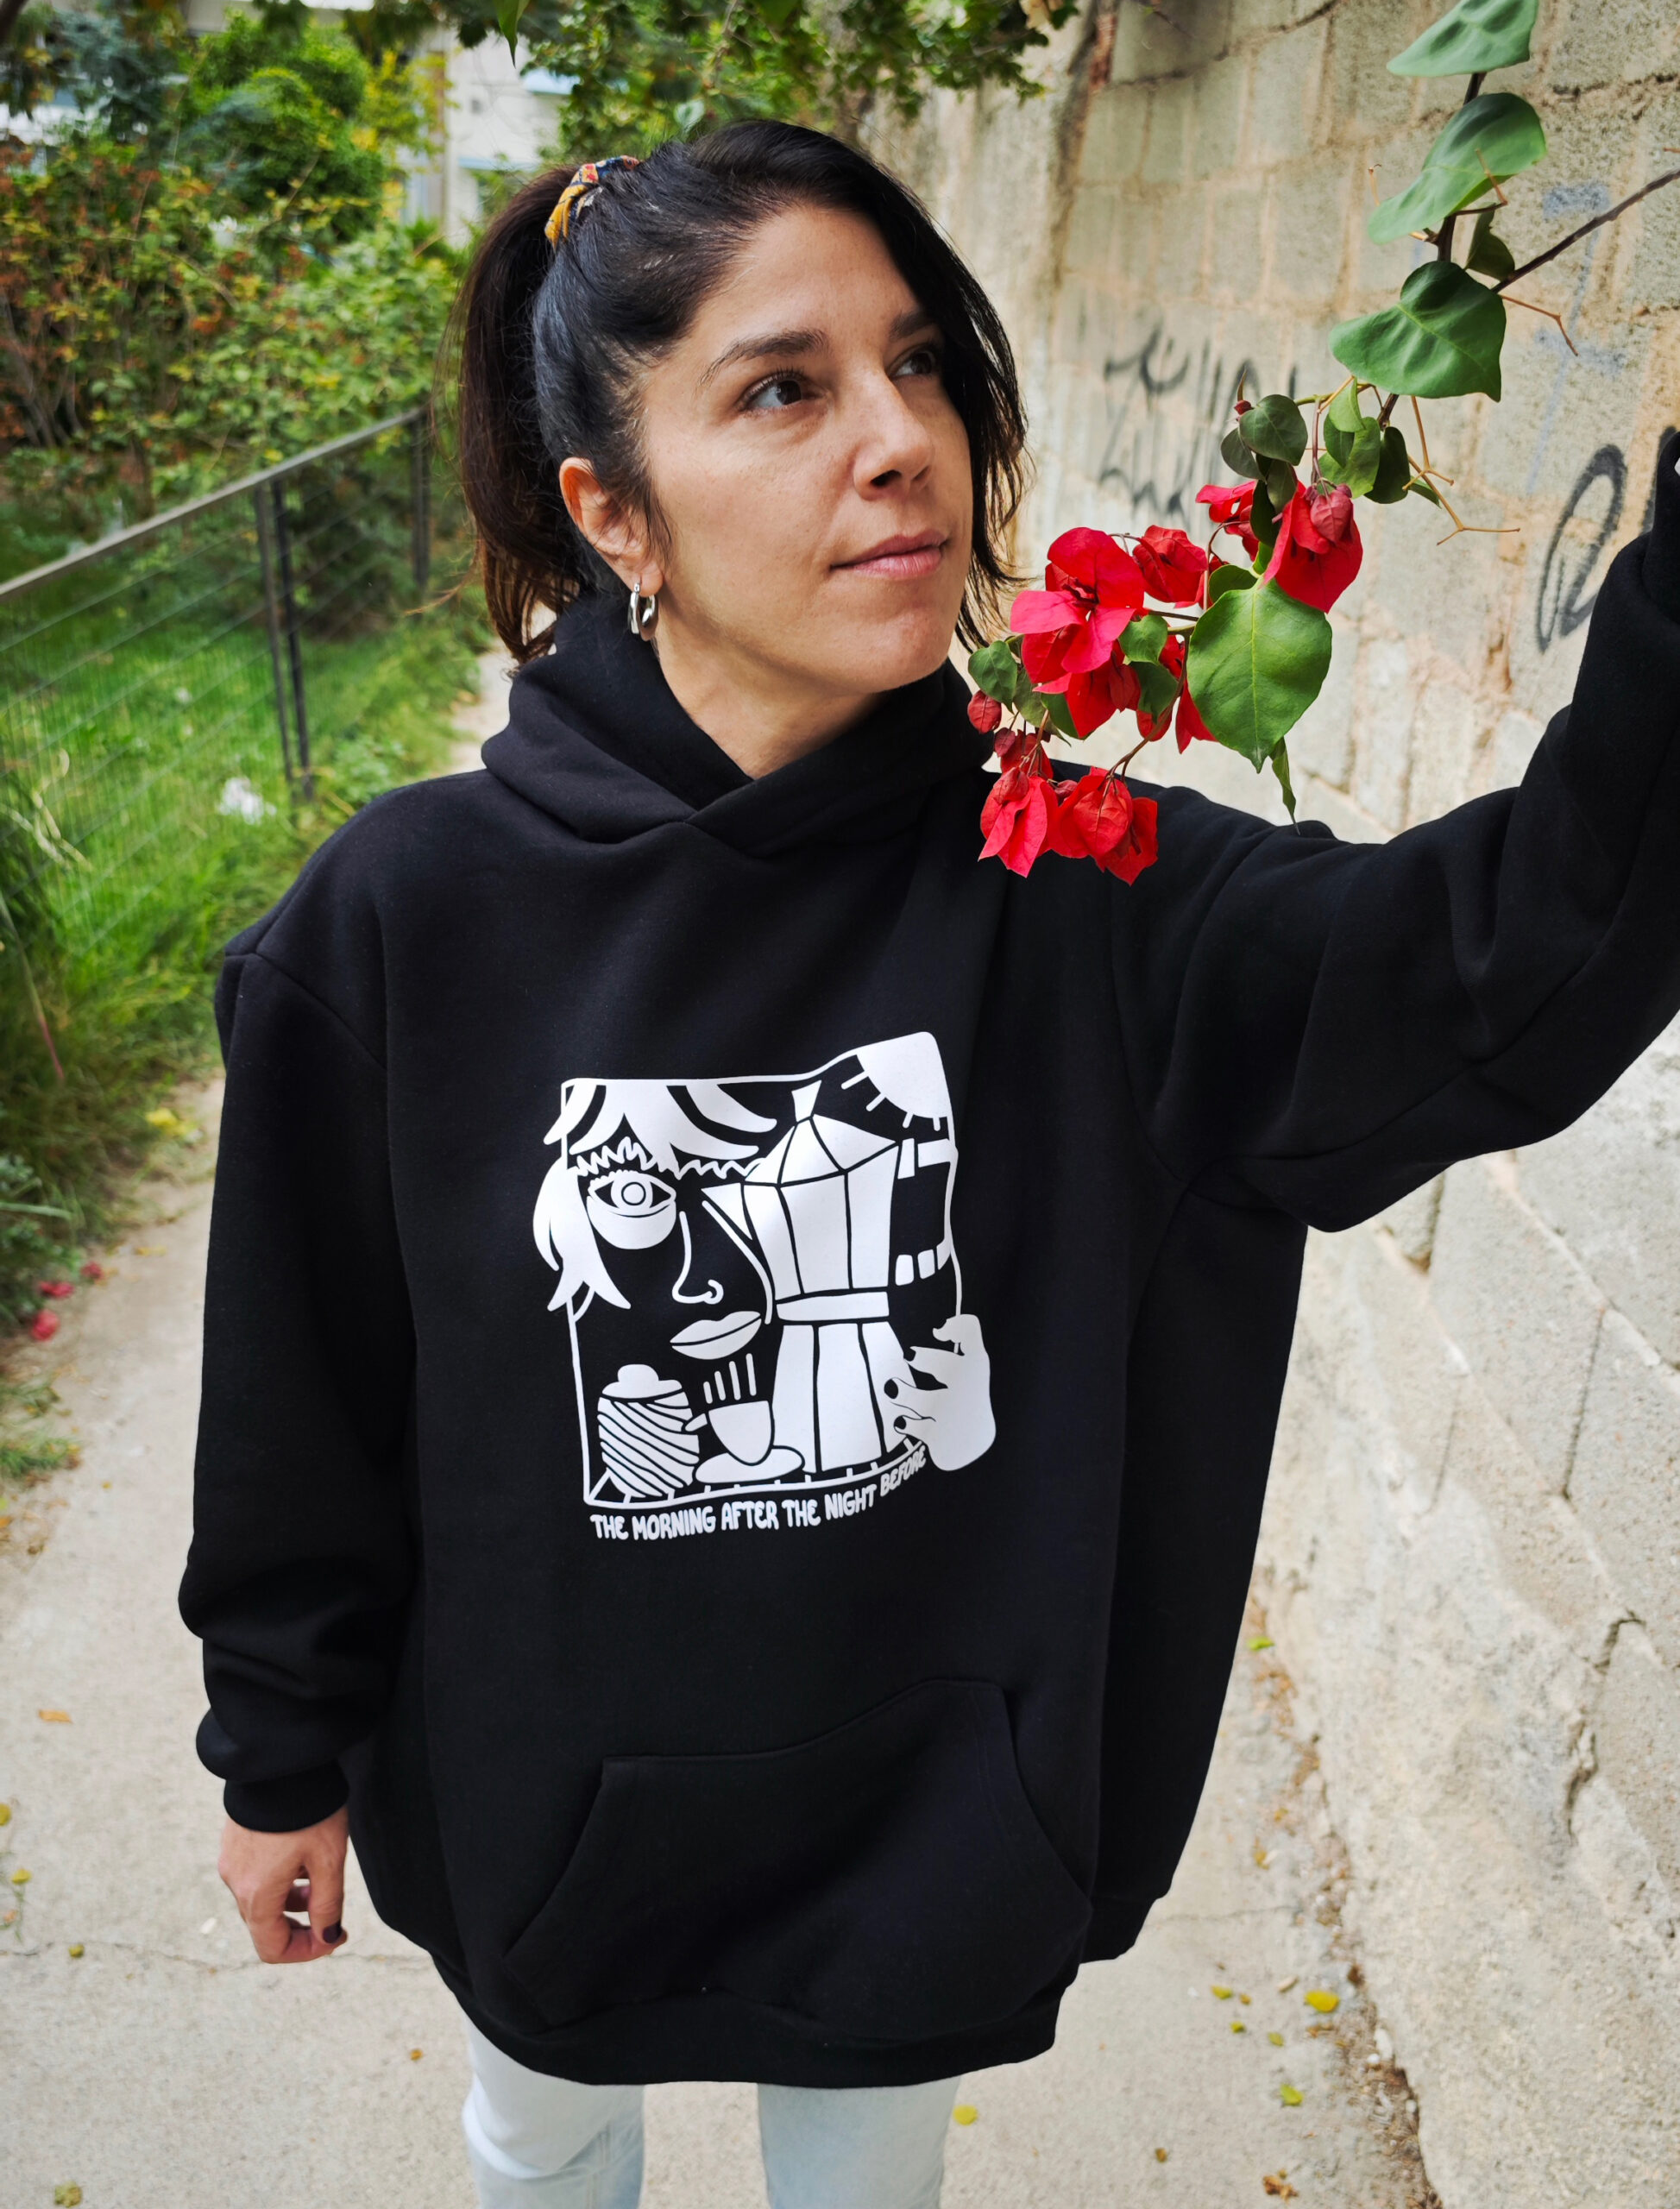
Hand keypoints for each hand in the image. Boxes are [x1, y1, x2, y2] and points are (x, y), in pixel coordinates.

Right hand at [219, 1805, 349, 1963]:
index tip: (336, 1936)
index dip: (307, 1952)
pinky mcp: (233, 1843)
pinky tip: (301, 1860)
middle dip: (301, 1927)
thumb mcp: (329, 1859)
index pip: (272, 1948)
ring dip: (291, 1903)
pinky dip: (278, 1882)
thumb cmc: (308, 1809)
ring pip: (260, 1901)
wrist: (280, 1759)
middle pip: (265, 1926)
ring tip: (320, 1883)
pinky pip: (254, 1877)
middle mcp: (235, 1883)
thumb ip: (328, 1905)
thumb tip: (328, 1937)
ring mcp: (230, 1862)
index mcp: (257, 1894)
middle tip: (334, 1917)